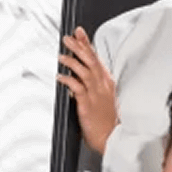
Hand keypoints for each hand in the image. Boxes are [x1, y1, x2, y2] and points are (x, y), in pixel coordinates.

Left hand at [58, 27, 117, 155]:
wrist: (112, 138)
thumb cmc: (106, 121)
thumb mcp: (101, 100)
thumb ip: (89, 88)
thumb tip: (74, 81)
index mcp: (107, 82)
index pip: (96, 58)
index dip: (87, 44)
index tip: (79, 33)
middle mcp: (103, 85)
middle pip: (91, 61)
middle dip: (79, 47)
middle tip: (68, 38)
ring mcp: (96, 94)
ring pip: (84, 72)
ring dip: (72, 62)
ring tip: (61, 55)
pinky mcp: (88, 104)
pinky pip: (77, 88)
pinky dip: (68, 81)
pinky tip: (60, 77)